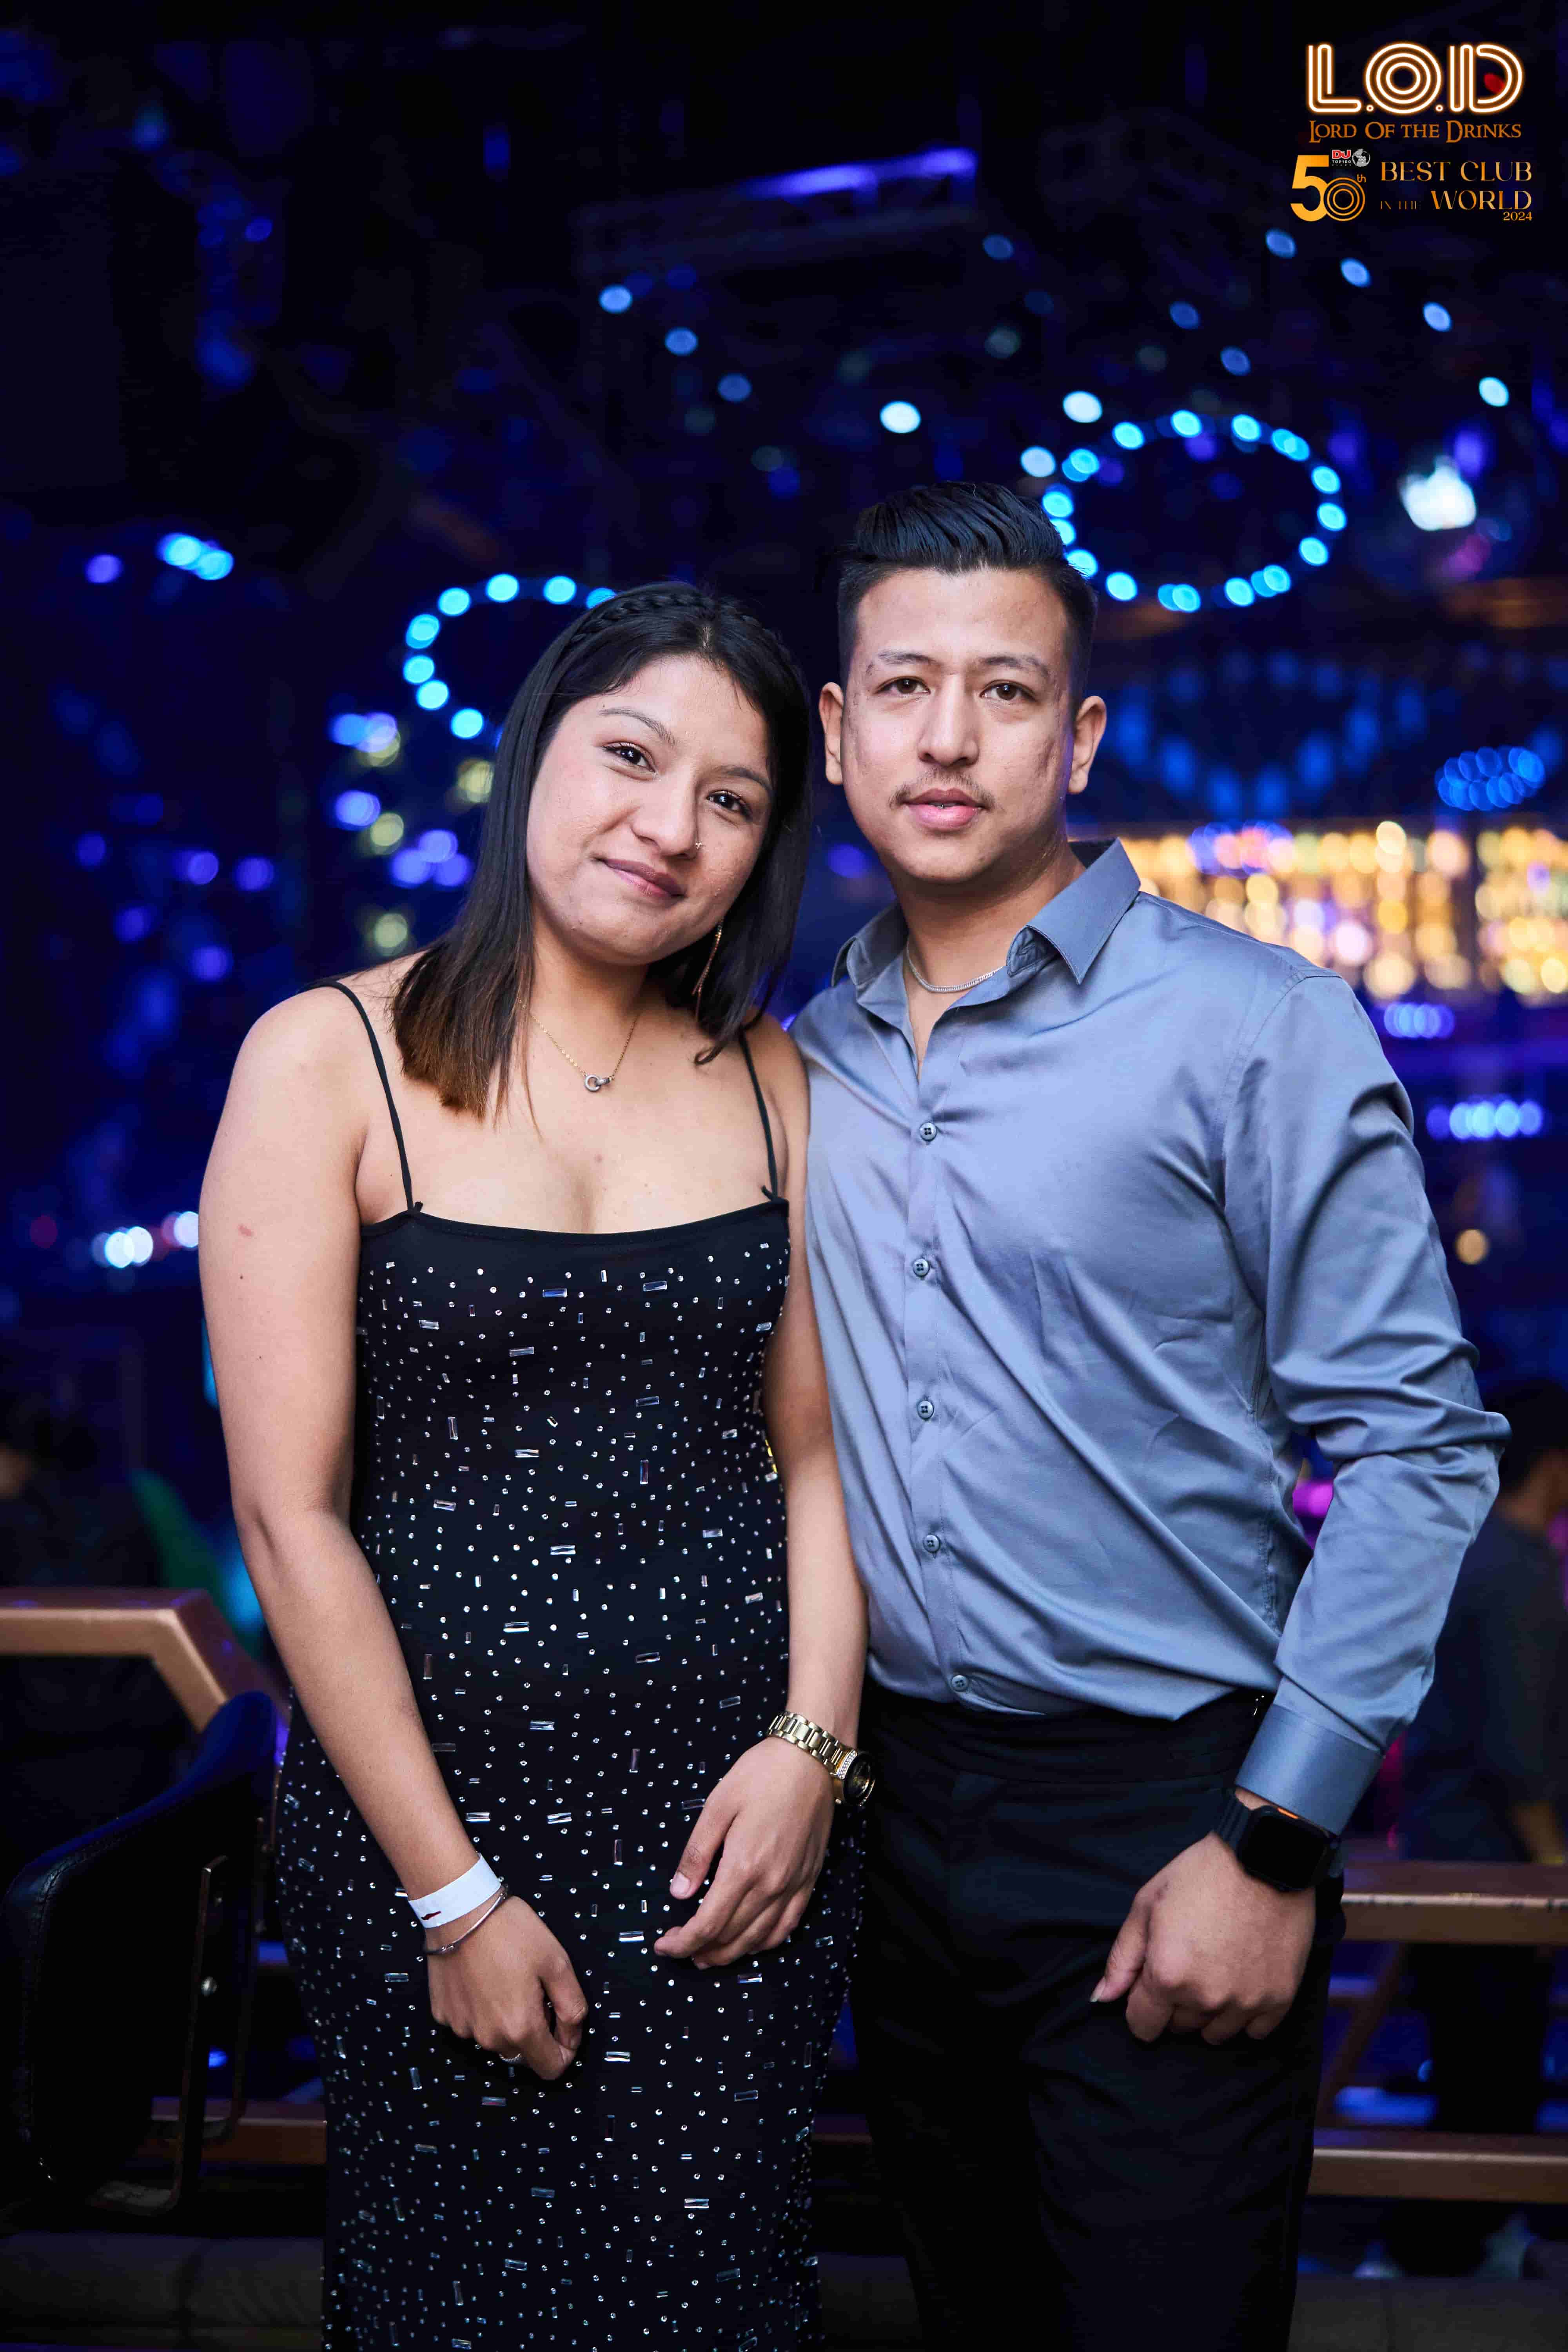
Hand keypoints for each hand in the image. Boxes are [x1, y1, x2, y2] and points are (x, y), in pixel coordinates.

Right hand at [426, 1894, 586, 2078]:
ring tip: (506, 1979)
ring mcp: (462, 2028)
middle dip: (534, 2030)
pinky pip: (471, 2023)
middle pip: (523, 2052)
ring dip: (506, 2019)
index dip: (565, 2050)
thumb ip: (572, 2007)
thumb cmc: (511, 1931)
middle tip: (533, 1989)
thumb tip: (573, 2036)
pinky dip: (480, 2009)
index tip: (563, 2023)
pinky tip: (482, 1979)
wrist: (459, 1909)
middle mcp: (488, 2037)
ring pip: (495, 2038)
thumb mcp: (557, 1962)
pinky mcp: (444, 2015)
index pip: (551, 2069)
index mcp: (520, 2027)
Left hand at [653, 1736, 835, 1968]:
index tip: (662, 1945)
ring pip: (758, 1940)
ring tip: (705, 1954)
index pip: (708, 1925)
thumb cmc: (761, 1774)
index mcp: (743, 1866)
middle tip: (678, 1947)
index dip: (681, 1943)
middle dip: (699, 1951)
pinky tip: (748, 1943)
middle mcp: (771, 1884)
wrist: (812, 1759)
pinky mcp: (809, 1881)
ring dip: (729, 1954)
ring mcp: (793, 1886)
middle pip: (731, 1938)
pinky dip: (763, 1944)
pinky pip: (786, 1928)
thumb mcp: (717, 1805)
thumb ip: (697, 1853)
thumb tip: (678, 1893)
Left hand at [1092, 1833, 1314, 2045]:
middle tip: (1188, 1961)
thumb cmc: (1200, 1875)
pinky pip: (1254, 2032)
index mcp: (1167, 1975)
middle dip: (1175, 2002)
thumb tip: (1102, 1998)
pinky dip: (1245, 2015)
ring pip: (1215, 2034)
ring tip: (1215, 1968)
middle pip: (1179, 2027)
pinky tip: (1243, 1980)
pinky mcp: (1279, 2000)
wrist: (1264, 1856)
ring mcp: (1246, 2002)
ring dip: (1209, 2011)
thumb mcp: (1148, 1905)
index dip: (1141, 2006)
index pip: (1142, 2026)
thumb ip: (1123, 1958)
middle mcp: (1206, 1998)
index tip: (1151, 1984)